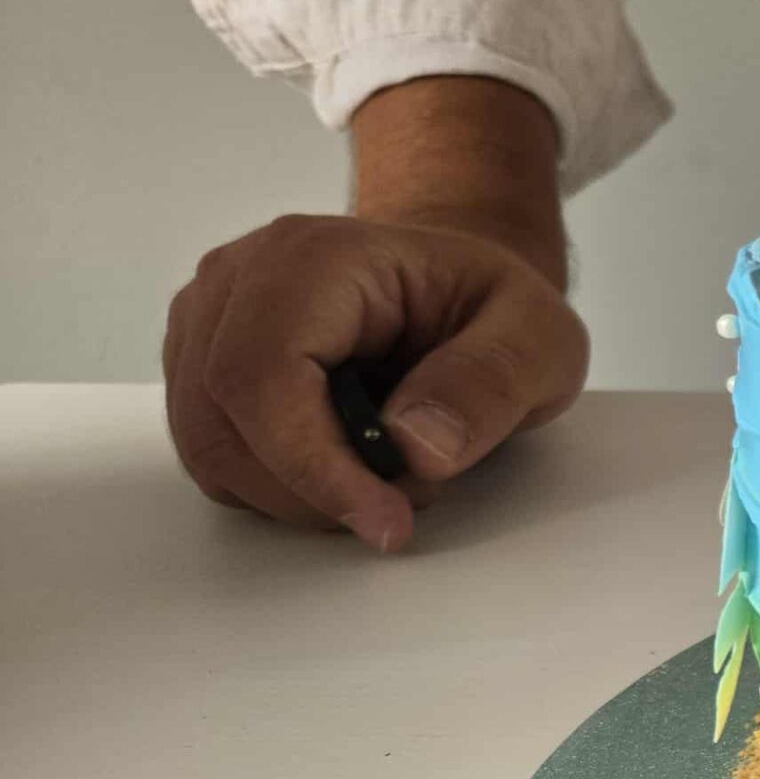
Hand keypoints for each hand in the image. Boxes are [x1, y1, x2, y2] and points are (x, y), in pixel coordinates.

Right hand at [164, 215, 588, 550]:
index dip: (311, 464)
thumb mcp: (538, 336)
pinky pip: (216, 458)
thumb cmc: (488, 306)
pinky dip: (281, 487)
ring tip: (390, 473)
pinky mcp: (201, 369)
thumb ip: (491, 381)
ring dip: (302, 494)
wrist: (452, 290)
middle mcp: (236, 281)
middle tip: (409, 494)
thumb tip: (416, 447)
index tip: (386, 521)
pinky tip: (347, 466)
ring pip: (210, 452)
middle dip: (316, 489)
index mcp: (313, 258)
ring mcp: (206, 324)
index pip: (262, 374)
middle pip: (221, 424)